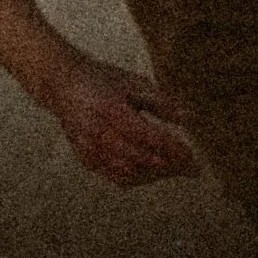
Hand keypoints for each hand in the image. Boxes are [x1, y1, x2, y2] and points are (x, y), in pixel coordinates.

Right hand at [41, 50, 198, 187]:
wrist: (63, 85)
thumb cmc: (103, 80)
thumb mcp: (134, 83)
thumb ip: (162, 102)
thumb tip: (190, 118)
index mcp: (112, 111)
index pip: (150, 138)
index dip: (174, 150)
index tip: (194, 157)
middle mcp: (99, 134)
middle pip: (142, 160)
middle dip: (171, 167)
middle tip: (192, 168)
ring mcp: (90, 150)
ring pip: (130, 173)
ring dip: (156, 175)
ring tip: (177, 169)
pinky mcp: (86, 160)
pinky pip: (116, 176)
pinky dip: (138, 177)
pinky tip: (154, 170)